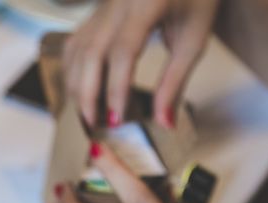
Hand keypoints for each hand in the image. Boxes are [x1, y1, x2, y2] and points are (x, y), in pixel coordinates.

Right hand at [63, 0, 218, 127]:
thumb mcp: (194, 39)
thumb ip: (175, 81)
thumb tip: (164, 122)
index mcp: (146, 4)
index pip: (123, 52)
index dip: (116, 89)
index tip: (117, 120)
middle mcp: (116, 5)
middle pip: (90, 54)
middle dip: (87, 94)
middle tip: (93, 125)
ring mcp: (101, 9)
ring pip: (76, 50)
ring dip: (76, 86)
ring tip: (86, 113)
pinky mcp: (95, 14)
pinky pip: (74, 44)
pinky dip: (72, 70)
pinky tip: (80, 89)